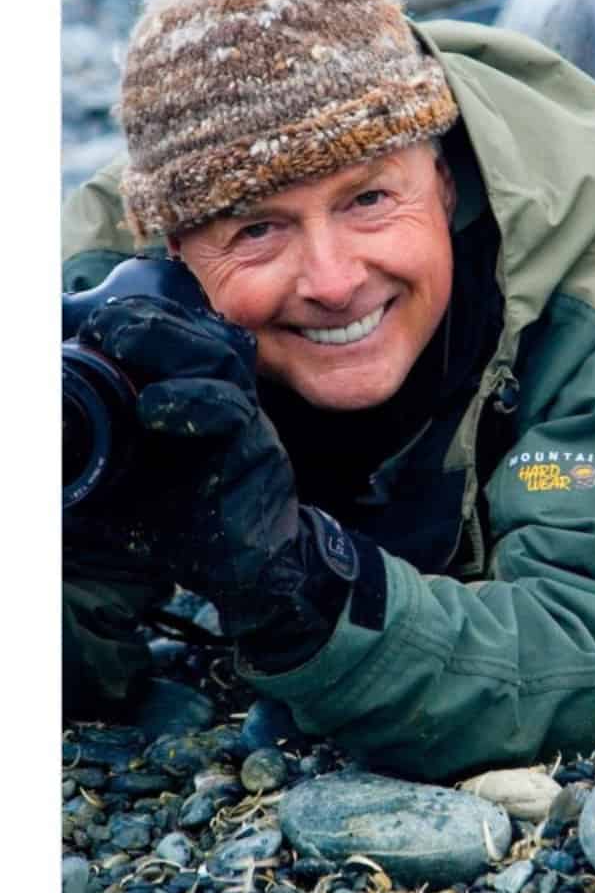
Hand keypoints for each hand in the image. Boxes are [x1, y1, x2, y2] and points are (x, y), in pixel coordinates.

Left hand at [76, 297, 356, 636]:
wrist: (242, 571)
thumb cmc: (180, 527)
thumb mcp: (115, 494)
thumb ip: (82, 468)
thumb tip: (39, 454)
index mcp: (187, 398)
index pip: (169, 340)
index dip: (135, 322)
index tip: (91, 324)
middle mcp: (218, 398)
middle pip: (193, 337)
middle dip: (149, 321)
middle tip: (104, 323)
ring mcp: (243, 420)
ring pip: (216, 360)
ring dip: (168, 343)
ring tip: (121, 339)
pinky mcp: (257, 449)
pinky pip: (231, 413)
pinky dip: (192, 402)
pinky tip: (154, 406)